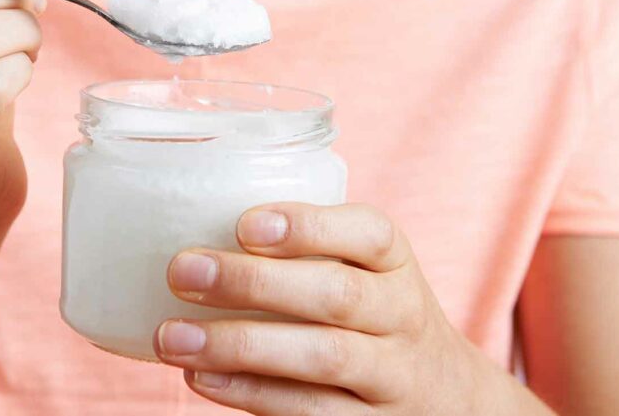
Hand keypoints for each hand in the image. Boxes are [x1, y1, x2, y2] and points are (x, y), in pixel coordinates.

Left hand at [156, 203, 546, 414]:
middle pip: (338, 296)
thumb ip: (304, 250)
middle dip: (255, 283)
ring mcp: (391, 377)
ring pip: (323, 358)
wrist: (445, 396)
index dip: (309, 227)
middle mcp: (402, 317)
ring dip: (240, 346)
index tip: (245, 224)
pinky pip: (311, 412)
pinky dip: (251, 393)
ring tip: (172, 337)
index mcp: (395, 265)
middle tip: (183, 271)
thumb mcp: (363, 272)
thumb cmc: (372, 316)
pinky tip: (202, 378)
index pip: (370, 235)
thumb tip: (189, 222)